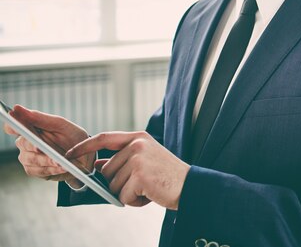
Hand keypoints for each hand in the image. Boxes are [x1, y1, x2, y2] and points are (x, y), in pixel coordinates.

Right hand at [3, 105, 93, 187]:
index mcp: (31, 128)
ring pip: (30, 159)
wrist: (85, 157)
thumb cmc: (72, 138)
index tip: (17, 124)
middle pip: (22, 143)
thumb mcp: (61, 125)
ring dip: (46, 160)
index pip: (13, 126)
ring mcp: (28, 157)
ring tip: (60, 161)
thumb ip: (41, 118)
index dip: (12, 124)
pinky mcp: (34, 170)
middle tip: (41, 148)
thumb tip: (18, 108)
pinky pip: (37, 170)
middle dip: (34, 146)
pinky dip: (50, 169)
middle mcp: (26, 143)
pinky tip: (61, 167)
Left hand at [66, 131, 190, 209]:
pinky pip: (123, 196)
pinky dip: (134, 201)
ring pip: (113, 186)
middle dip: (118, 184)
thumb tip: (97, 166)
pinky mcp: (140, 175)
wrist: (190, 185)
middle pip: (106, 170)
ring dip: (128, 194)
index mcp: (138, 137)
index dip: (85, 146)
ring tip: (148, 189)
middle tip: (141, 184)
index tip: (70, 153)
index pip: (104, 138)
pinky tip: (150, 195)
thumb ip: (122, 160)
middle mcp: (137, 144)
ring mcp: (138, 159)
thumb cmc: (167, 176)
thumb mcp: (144, 160)